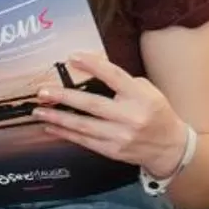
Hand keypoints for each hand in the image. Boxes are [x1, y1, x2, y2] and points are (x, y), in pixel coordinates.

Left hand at [33, 54, 190, 174]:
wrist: (169, 147)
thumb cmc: (155, 113)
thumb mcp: (148, 92)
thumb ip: (124, 83)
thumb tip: (92, 72)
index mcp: (141, 97)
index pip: (114, 77)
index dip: (92, 65)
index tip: (72, 57)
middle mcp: (130, 117)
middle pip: (92, 104)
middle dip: (64, 98)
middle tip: (43, 92)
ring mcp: (120, 136)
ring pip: (83, 126)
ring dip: (58, 118)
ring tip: (39, 111)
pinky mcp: (112, 151)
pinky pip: (84, 141)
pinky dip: (65, 134)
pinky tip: (51, 127)